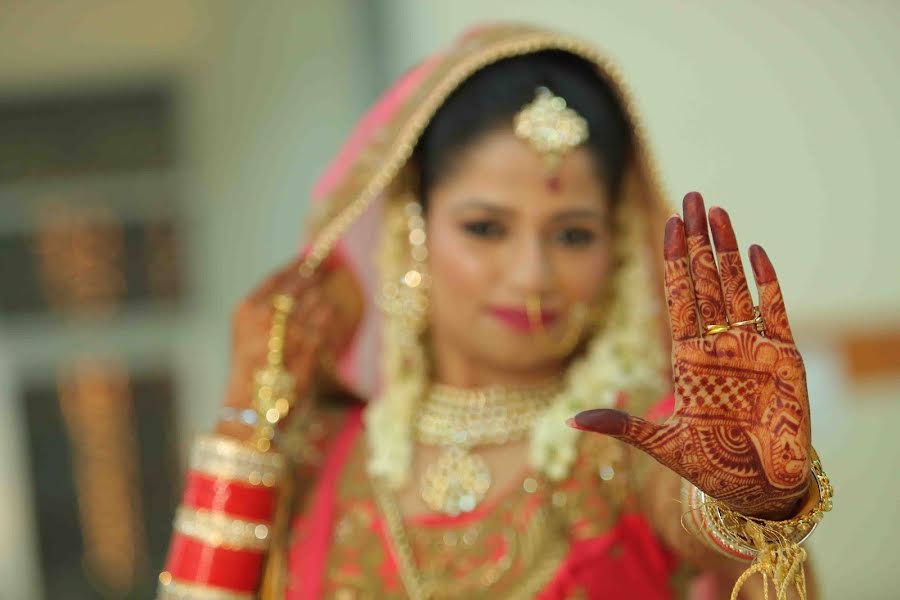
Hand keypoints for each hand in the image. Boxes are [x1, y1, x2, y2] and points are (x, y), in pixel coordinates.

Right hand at [219, 254, 362, 437]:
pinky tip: (329, 314)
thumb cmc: (252, 369)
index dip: (297, 265)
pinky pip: (327, 319)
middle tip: (329, 266)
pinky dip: (330, 316)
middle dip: (316, 273)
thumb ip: (267, 305)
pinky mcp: (309, 345)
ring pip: (317, 298)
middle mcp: (266, 315)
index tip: (310, 255)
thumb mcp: (248, 331)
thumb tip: (299, 278)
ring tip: (324, 297)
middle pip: (301, 282)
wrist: (253, 405)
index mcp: (247, 309)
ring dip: (323, 297)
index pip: (278, 276)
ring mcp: (289, 329)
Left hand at [574, 192, 810, 517]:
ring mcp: (750, 348)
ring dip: (728, 250)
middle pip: (706, 281)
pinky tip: (756, 252)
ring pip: (737, 287)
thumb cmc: (711, 466)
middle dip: (697, 241)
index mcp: (687, 358)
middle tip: (692, 198)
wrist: (758, 489)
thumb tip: (571, 420)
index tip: (667, 225)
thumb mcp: (662, 444)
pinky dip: (767, 283)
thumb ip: (623, 425)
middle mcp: (718, 345)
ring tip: (718, 212)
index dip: (673, 262)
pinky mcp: (785, 360)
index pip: (678, 297)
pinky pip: (775, 312)